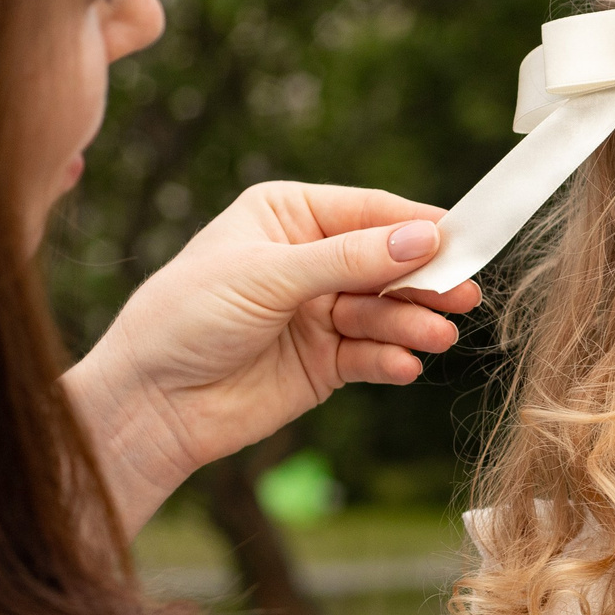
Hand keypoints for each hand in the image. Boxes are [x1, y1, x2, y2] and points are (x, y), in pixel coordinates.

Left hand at [64, 182, 479, 530]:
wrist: (150, 402)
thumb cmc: (186, 317)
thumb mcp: (267, 276)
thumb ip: (348, 259)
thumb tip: (423, 238)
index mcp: (289, 215)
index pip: (370, 212)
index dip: (417, 225)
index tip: (464, 240)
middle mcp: (310, 259)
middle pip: (388, 262)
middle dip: (423, 279)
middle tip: (461, 294)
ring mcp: (320, 312)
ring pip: (386, 310)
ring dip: (412, 323)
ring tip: (435, 337)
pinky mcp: (325, 362)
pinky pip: (372, 354)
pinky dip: (390, 358)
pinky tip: (402, 366)